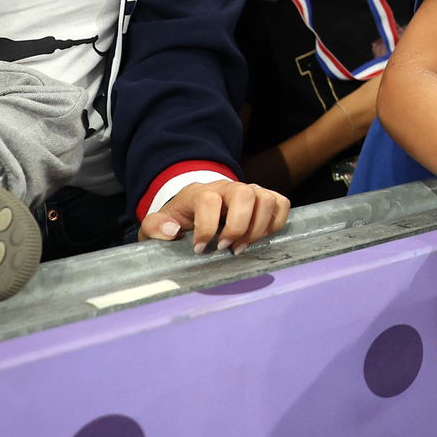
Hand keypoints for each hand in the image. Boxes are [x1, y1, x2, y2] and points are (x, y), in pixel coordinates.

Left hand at [138, 179, 289, 253]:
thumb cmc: (178, 220)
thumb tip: (171, 229)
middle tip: (228, 248)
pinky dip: (276, 223)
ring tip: (243, 247)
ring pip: (266, 199)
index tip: (201, 249)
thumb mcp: (157, 225)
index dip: (207, 227)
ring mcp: (249, 191)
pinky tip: (259, 238)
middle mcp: (228, 187)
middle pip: (244, 194)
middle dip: (239, 226)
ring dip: (258, 228)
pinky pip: (281, 204)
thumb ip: (155, 227)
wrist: (194, 207)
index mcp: (200, 192)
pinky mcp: (265, 198)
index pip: (209, 201)